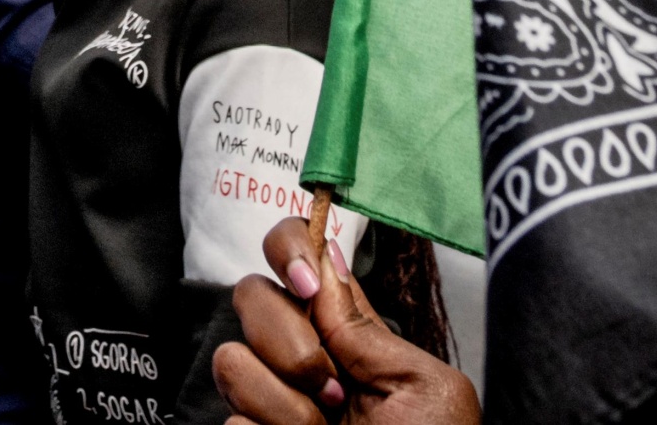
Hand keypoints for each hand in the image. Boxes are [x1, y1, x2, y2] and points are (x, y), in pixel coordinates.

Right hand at [215, 217, 476, 424]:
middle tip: (332, 388)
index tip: (306, 282)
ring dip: (285, 405)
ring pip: (232, 360)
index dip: (289, 249)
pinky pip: (232, 420)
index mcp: (349, 337)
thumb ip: (365, 329)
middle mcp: (302, 360)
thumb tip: (325, 260)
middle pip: (250, 296)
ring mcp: (272, 402)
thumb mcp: (424, 388)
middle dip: (288, 339)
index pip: (299, 259)